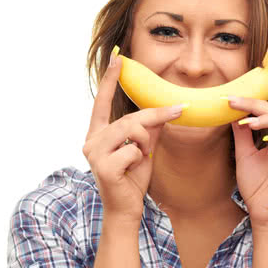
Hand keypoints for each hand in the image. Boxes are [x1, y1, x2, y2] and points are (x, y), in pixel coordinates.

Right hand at [82, 53, 183, 223]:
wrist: (127, 208)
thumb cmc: (133, 177)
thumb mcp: (144, 147)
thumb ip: (149, 128)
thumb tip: (164, 108)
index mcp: (98, 133)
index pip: (102, 102)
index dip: (110, 80)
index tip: (118, 58)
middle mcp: (91, 140)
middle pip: (128, 117)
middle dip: (154, 117)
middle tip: (177, 112)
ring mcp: (93, 153)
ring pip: (130, 130)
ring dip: (145, 142)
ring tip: (142, 156)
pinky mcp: (102, 166)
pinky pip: (132, 150)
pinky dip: (140, 158)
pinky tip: (132, 170)